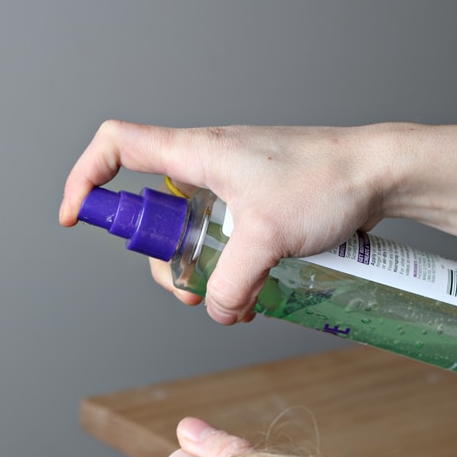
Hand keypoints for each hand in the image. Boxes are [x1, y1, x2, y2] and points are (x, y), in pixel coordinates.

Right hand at [60, 121, 389, 322]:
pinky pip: (222, 240)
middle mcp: (206, 165)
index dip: (85, 178)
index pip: (117, 146)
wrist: (380, 174)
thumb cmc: (326, 182)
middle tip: (187, 289)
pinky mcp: (255, 205)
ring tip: (231, 302)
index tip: (76, 218)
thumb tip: (214, 310)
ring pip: (187, 235)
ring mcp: (231, 187)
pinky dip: (227, 271)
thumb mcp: (267, 239)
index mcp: (196, 153)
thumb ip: (230, 283)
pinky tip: (252, 295)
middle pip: (150, 212)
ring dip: (199, 274)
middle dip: (159, 260)